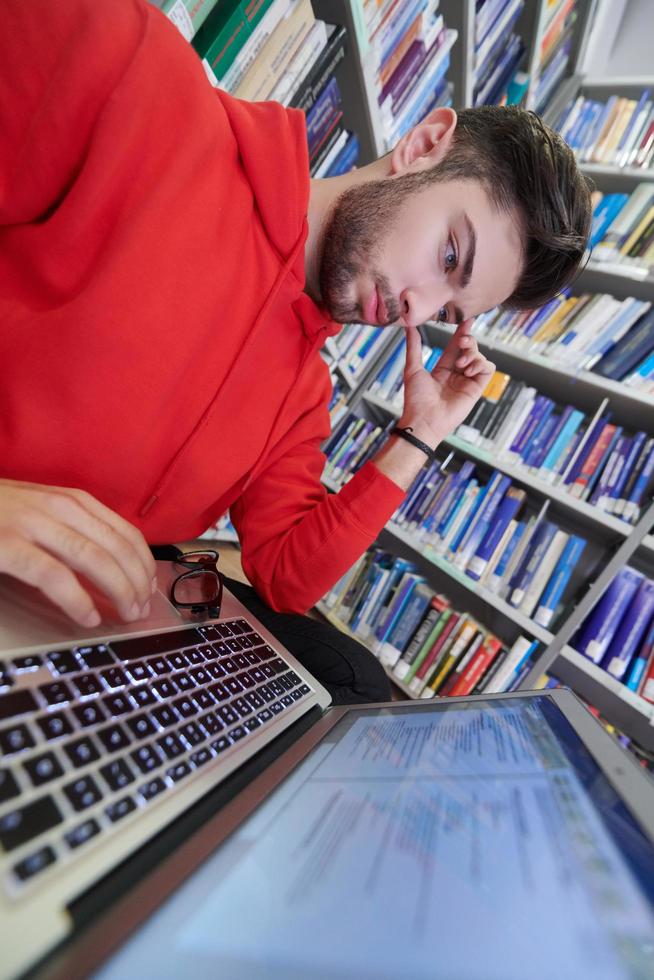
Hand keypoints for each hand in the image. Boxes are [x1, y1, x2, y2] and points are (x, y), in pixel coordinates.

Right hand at [0, 479, 156, 626]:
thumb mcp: (43, 511)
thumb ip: (75, 530)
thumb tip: (112, 564)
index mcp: (72, 500)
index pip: (126, 533)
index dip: (144, 565)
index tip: (150, 589)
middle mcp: (59, 508)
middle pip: (117, 548)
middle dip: (136, 584)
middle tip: (141, 610)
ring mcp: (33, 524)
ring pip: (94, 560)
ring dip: (118, 592)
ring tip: (125, 615)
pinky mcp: (8, 545)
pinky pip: (54, 576)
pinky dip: (76, 600)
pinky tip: (87, 617)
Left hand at [399, 320, 494, 444]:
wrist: (423, 420)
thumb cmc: (416, 399)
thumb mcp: (413, 368)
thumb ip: (414, 347)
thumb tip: (409, 326)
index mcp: (443, 369)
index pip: (455, 347)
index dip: (462, 333)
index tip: (467, 320)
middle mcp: (457, 375)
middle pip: (470, 349)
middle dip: (468, 341)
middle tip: (463, 341)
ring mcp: (467, 382)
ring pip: (480, 358)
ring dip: (473, 354)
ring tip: (461, 364)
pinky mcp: (476, 389)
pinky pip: (488, 370)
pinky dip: (481, 364)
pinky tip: (469, 369)